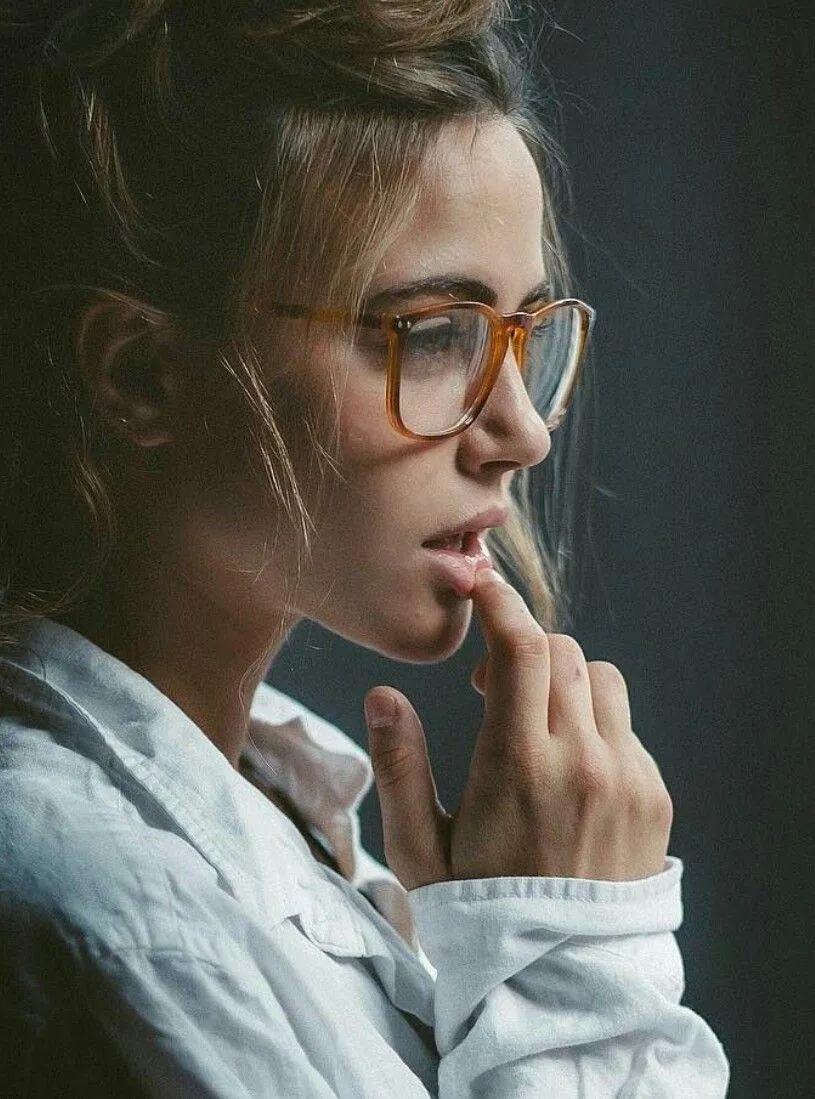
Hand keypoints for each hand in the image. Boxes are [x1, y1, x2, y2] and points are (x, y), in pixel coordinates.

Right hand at [363, 568, 672, 888]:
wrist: (558, 982)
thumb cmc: (476, 912)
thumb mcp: (418, 849)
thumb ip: (397, 767)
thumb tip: (382, 695)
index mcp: (518, 767)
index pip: (522, 648)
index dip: (501, 603)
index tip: (481, 587)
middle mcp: (582, 763)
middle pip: (563, 652)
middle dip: (524, 650)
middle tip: (493, 691)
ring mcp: (627, 779)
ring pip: (601, 679)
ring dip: (564, 683)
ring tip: (535, 728)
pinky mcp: (653, 797)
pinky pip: (626, 727)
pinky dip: (594, 724)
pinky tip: (568, 770)